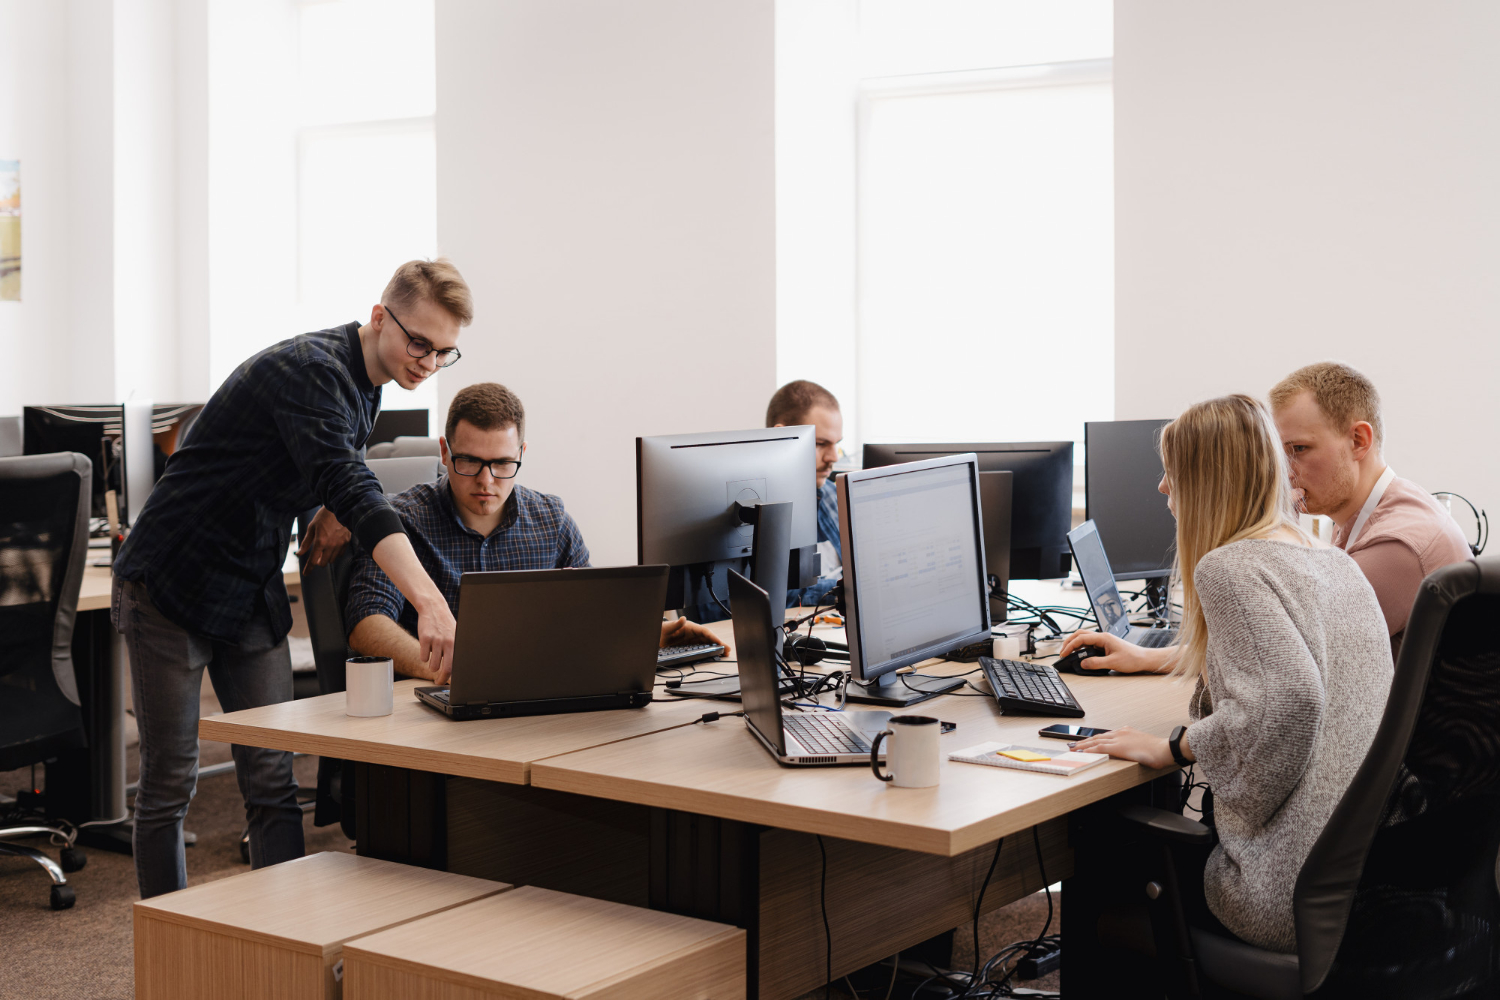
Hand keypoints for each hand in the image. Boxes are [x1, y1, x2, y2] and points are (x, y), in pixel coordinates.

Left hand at [296, 507, 350, 567]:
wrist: (341, 508)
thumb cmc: (324, 517)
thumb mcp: (312, 528)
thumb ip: (306, 543)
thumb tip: (300, 553)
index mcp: (320, 541)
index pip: (313, 560)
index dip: (308, 568)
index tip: (305, 574)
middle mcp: (331, 545)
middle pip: (323, 563)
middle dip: (318, 562)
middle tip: (316, 556)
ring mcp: (340, 544)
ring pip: (332, 560)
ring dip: (327, 558)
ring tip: (325, 549)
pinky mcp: (346, 542)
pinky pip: (340, 554)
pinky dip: (335, 553)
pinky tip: (333, 547)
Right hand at [415, 599, 457, 683]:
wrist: (433, 608)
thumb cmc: (445, 624)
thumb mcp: (455, 636)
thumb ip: (455, 650)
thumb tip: (456, 670)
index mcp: (457, 643)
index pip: (456, 665)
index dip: (453, 677)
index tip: (449, 683)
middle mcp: (448, 642)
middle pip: (446, 669)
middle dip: (441, 679)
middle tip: (438, 681)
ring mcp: (436, 641)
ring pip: (433, 666)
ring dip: (432, 667)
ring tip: (433, 661)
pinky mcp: (425, 638)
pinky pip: (423, 657)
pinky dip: (424, 657)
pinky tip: (426, 650)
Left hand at [661, 617, 727, 653]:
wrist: (653, 638)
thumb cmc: (659, 631)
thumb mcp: (665, 628)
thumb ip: (674, 624)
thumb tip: (683, 619)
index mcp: (689, 627)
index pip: (704, 631)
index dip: (713, 637)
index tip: (720, 643)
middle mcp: (692, 633)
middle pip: (708, 638)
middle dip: (718, 644)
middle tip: (728, 650)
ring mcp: (691, 640)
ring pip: (706, 644)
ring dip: (715, 648)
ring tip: (724, 654)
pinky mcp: (688, 647)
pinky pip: (701, 649)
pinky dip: (708, 652)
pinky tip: (714, 656)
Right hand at [1058, 630, 1172, 673]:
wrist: (1144, 659)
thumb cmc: (1133, 658)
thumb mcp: (1113, 663)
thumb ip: (1096, 663)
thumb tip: (1082, 663)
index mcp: (1103, 637)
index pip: (1081, 638)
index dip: (1070, 646)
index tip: (1064, 654)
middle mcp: (1103, 637)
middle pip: (1080, 634)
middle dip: (1069, 642)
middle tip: (1062, 652)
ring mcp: (1104, 641)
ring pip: (1084, 638)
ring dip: (1075, 644)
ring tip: (1068, 653)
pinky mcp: (1105, 646)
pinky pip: (1090, 644)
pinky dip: (1082, 648)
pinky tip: (1080, 654)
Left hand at [1071, 725, 1174, 768]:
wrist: (1165, 749)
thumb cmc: (1158, 750)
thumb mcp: (1143, 745)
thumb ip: (1134, 746)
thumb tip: (1132, 751)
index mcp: (1126, 731)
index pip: (1105, 735)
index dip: (1094, 739)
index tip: (1085, 742)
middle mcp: (1120, 733)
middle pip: (1098, 737)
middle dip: (1084, 741)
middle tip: (1073, 745)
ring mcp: (1119, 739)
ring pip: (1095, 741)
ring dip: (1083, 745)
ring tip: (1073, 749)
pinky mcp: (1119, 747)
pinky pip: (1099, 748)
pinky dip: (1089, 750)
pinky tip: (1082, 752)